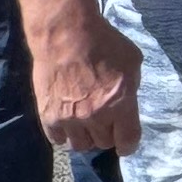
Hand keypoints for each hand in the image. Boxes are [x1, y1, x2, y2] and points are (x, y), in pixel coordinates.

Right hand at [32, 0, 140, 154]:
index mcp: (120, 104)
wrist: (66, 35)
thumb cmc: (105, 44)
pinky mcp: (47, 116)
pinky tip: (68, 122)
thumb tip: (126, 103)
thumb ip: (131, 88)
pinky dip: (65, 134)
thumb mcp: (133, 62)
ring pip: (81, 146)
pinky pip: (58, 140)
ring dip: (86, 137)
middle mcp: (95, 117)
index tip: (127, 140)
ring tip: (87, 124)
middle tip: (106, 122)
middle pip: (104, 144)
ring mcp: (69, 119)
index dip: (129, 143)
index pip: (128, 141)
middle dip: (108, 135)